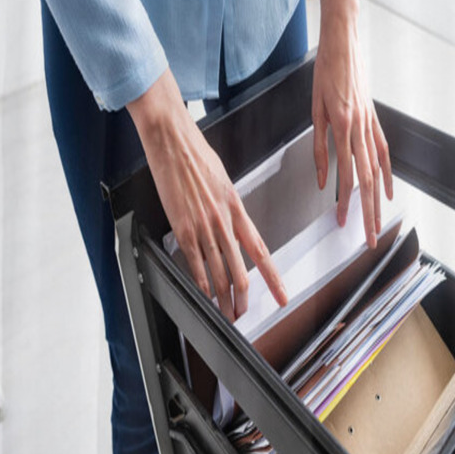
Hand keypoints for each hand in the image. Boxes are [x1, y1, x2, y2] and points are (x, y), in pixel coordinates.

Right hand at [127, 69, 286, 321]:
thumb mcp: (224, 182)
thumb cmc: (197, 156)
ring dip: (222, 298)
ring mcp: (204, 227)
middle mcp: (224, 222)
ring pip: (218, 273)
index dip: (272, 278)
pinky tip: (205, 295)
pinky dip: (201, 283)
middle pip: (240, 271)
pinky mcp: (182, 228)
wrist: (173, 139)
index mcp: (238, 209)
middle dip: (242, 298)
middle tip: (243, 314)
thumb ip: (230, 208)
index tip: (281, 296)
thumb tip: (233, 226)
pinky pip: (195, 263)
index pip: (261, 251)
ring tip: (225, 313)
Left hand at [312, 0, 392, 248]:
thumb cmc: (325, 72)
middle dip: (369, 214)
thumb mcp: (314, 110)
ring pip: (378, 172)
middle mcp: (361, 131)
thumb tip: (324, 180)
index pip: (346, 176)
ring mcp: (371, 126)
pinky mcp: (375, 121)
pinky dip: (388, 175)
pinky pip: (384, 153)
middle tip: (370, 239)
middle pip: (368, 182)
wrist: (343, 42)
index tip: (342, 222)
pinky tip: (388, 193)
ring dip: (379, 202)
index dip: (345, 202)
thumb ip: (320, 148)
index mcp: (343, 128)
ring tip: (379, 224)